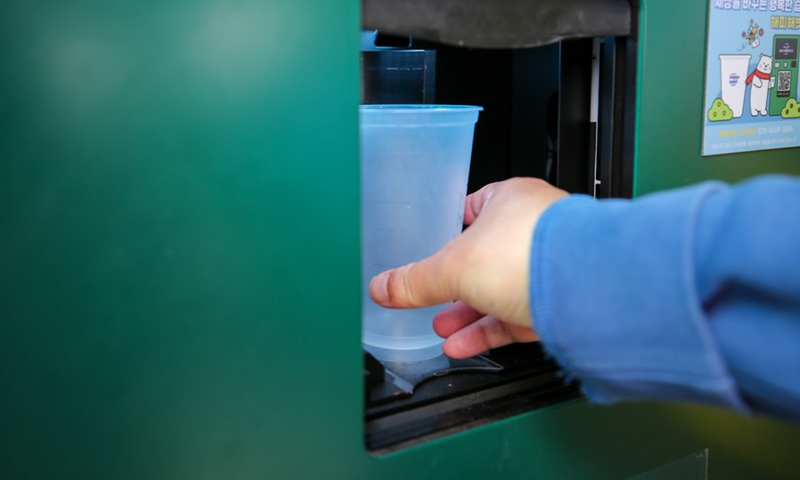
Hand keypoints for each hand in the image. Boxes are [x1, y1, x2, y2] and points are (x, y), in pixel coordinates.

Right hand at [369, 177, 568, 358]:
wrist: (587, 288)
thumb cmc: (531, 253)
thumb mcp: (453, 267)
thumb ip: (415, 280)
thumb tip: (383, 287)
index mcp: (510, 200)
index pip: (473, 209)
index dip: (449, 230)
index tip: (432, 247)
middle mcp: (534, 229)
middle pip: (485, 258)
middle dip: (454, 285)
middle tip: (430, 299)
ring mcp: (550, 267)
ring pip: (501, 291)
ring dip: (468, 313)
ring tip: (442, 329)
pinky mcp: (560, 302)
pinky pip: (518, 317)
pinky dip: (490, 332)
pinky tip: (464, 345)